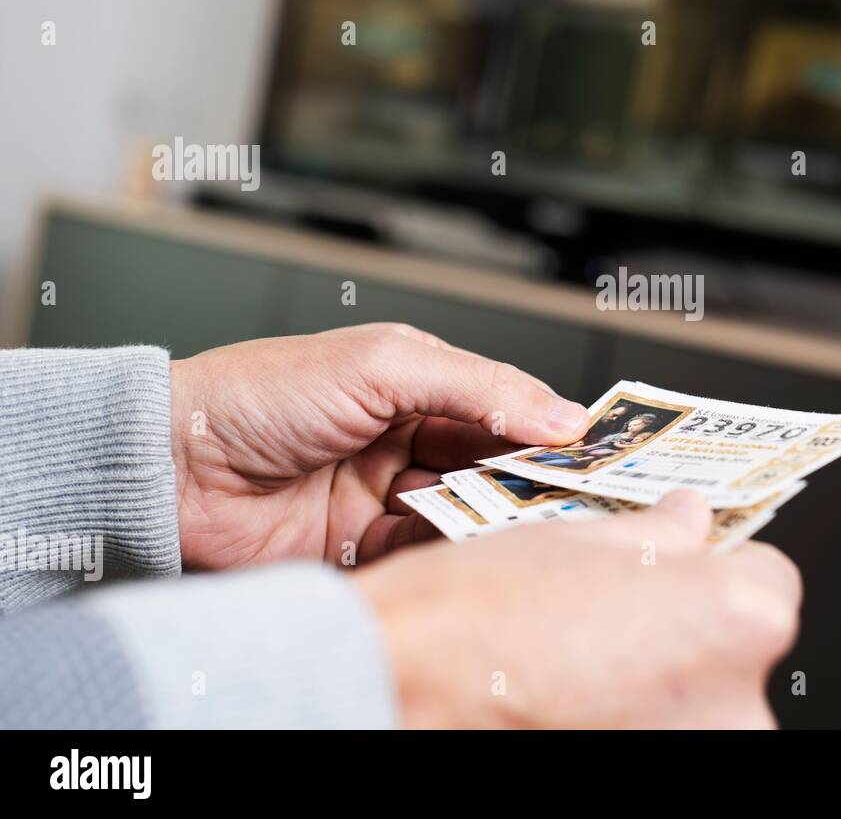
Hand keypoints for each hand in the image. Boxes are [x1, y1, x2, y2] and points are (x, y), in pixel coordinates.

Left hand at [170, 323, 590, 569]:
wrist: (171, 466)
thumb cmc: (262, 393)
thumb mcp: (383, 365)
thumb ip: (477, 385)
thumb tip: (559, 411)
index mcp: (414, 382)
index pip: (502, 404)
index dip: (547, 424)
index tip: (593, 449)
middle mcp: (405, 437)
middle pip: (490, 461)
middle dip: (528, 476)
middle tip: (572, 493)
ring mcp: (384, 494)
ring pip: (464, 509)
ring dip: (491, 515)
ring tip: (522, 519)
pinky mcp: (361, 547)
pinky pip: (423, 552)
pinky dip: (447, 551)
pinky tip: (465, 546)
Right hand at [356, 490, 802, 728]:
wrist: (395, 690)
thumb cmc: (478, 617)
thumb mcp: (582, 540)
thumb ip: (661, 533)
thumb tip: (690, 521)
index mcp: (739, 618)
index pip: (768, 578)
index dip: (714, 569)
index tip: (677, 573)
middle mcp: (739, 706)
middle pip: (739, 650)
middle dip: (689, 632)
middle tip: (617, 624)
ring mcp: (697, 759)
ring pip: (700, 705)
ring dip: (661, 688)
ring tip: (584, 669)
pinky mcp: (660, 789)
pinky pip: (664, 740)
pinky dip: (633, 728)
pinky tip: (574, 707)